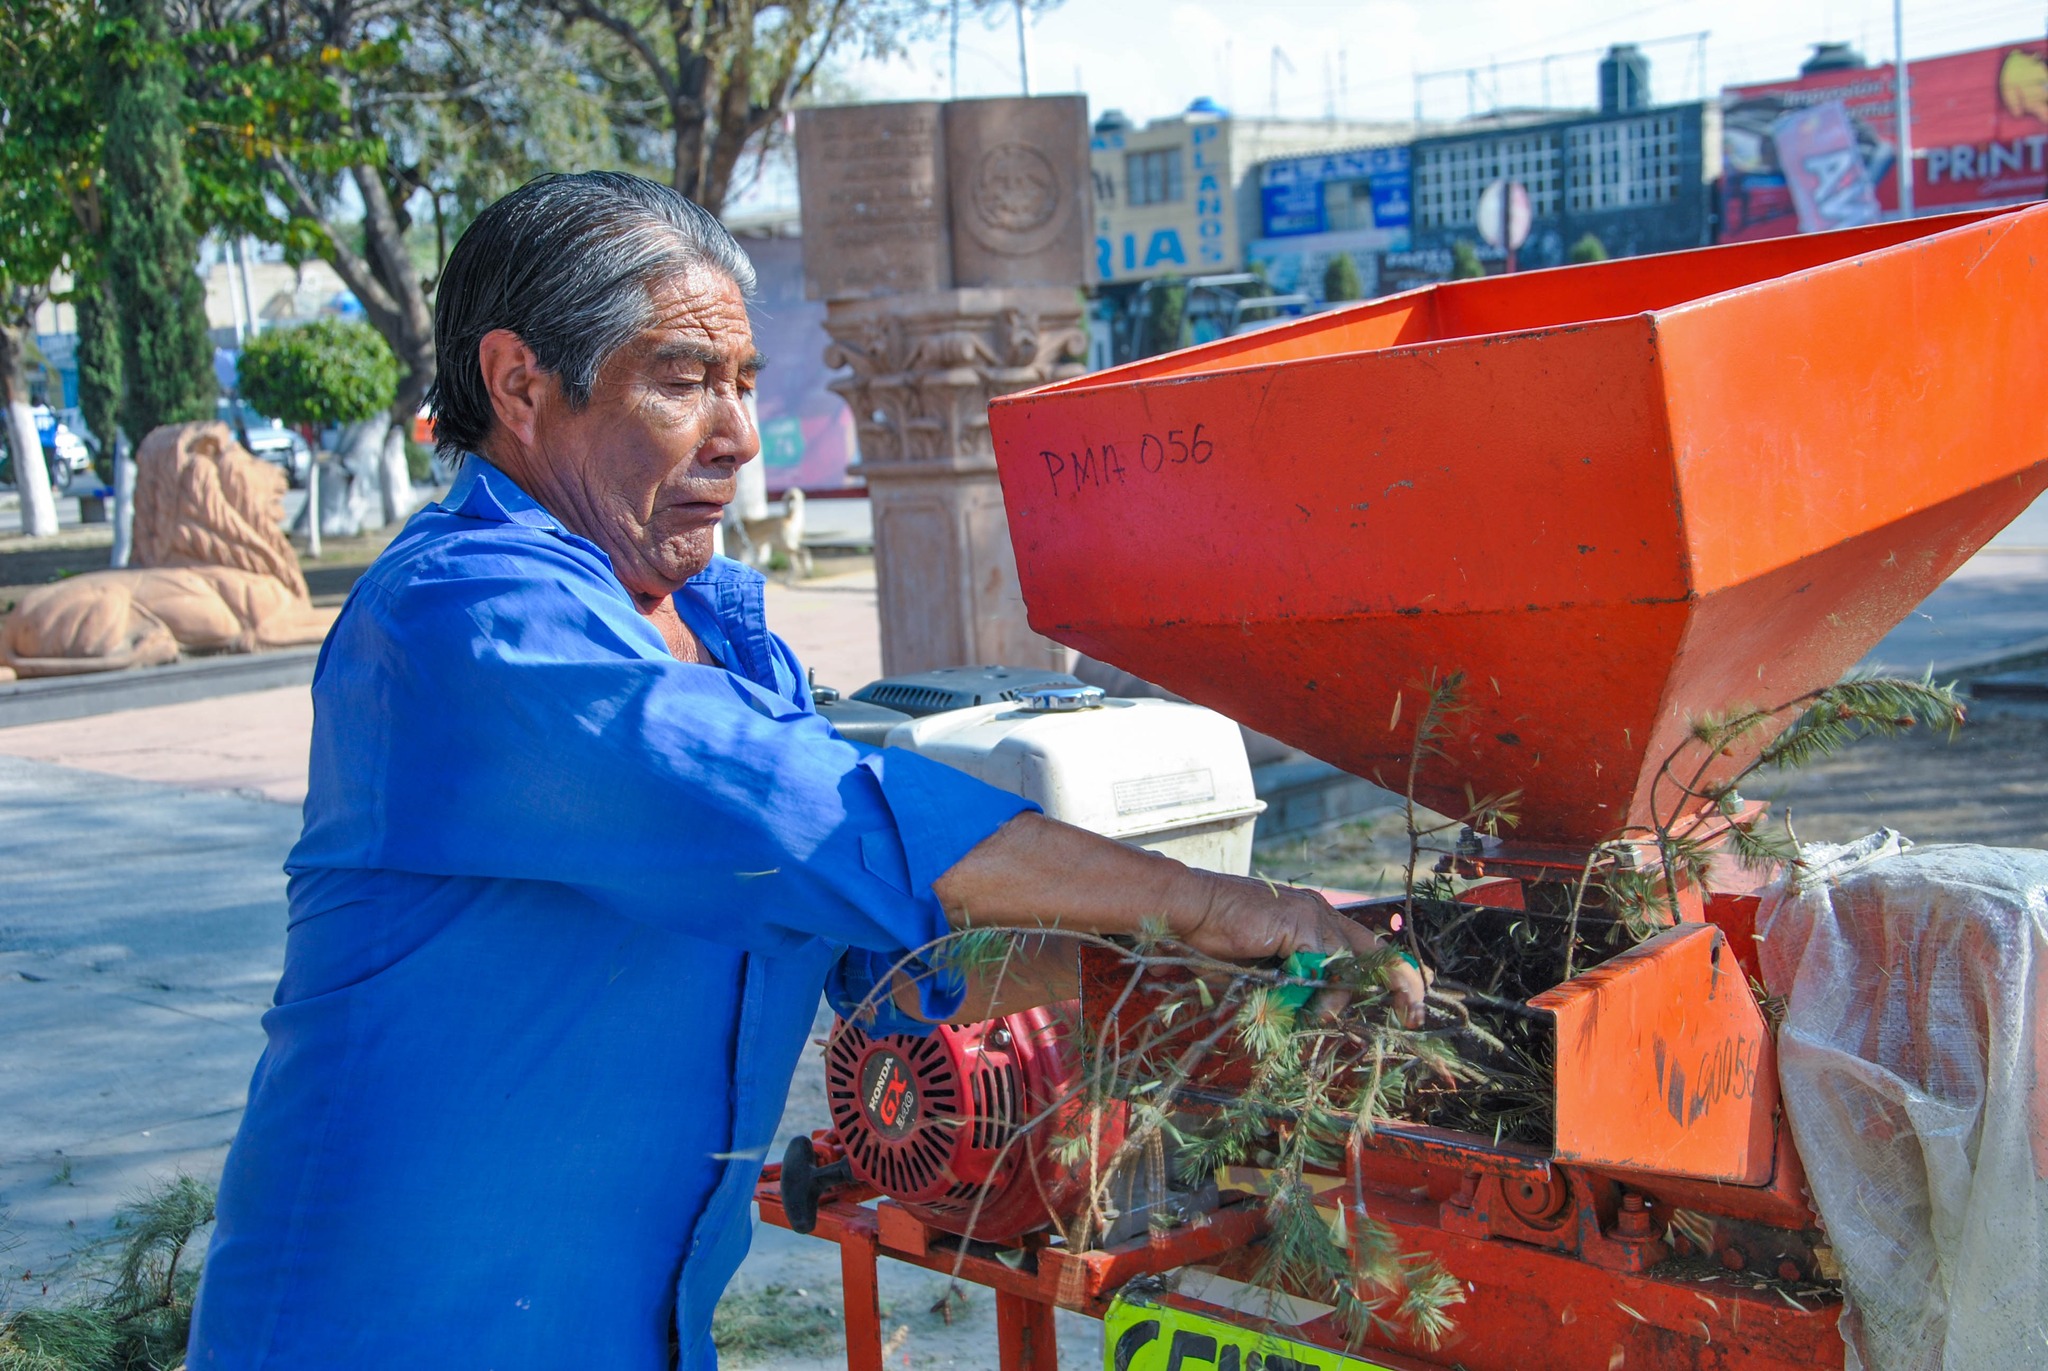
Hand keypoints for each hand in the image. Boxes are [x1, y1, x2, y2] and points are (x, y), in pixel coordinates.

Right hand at [1168, 873, 1431, 1027]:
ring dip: (1339, 1000)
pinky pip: (1325, 966)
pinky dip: (1321, 992)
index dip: (1393, 973)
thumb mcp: (1264, 969)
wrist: (1192, 909)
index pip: (1365, 948)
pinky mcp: (1301, 924)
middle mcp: (1320, 912)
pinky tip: (1306, 1005)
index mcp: (1313, 919)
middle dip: (1403, 985)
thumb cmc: (1217, 939)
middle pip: (1377, 951)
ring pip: (1349, 965)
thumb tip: (1314, 1017)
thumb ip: (1292, 988)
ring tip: (1323, 1019)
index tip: (1413, 999)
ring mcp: (1313, 915)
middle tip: (1414, 1016)